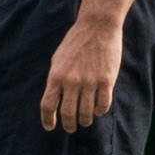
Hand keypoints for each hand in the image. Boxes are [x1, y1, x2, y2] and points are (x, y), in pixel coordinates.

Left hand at [40, 15, 122, 130]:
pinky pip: (103, 104)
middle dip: (69, 125)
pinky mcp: (106, 80)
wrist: (97, 26)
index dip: (47, 120)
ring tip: (85, 121)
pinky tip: (98, 110)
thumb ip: (56, 79)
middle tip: (71, 127)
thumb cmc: (76, 41)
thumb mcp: (58, 59)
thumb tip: (54, 99)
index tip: (50, 127)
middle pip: (68, 114)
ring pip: (86, 113)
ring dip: (85, 120)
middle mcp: (71, 81)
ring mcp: (89, 82)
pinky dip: (100, 111)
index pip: (48, 105)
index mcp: (56, 76)